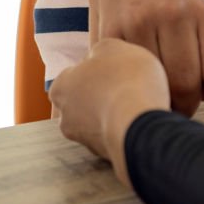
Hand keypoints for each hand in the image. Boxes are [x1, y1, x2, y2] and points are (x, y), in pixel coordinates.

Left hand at [49, 39, 169, 187]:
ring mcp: (84, 140)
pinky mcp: (104, 156)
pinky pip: (116, 138)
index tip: (118, 68)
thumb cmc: (126, 80)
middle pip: (86, 100)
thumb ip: (101, 49)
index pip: (74, 75)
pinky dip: (126, 131)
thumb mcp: (114, 47)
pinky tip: (143, 121)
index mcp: (61, 87)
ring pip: (100, 122)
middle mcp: (65, 117)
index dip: (98, 69)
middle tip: (129, 85)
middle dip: (103, 95)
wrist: (140, 124)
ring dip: (114, 114)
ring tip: (139, 105)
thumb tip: (98, 56)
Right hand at [88, 0, 203, 130]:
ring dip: (155, 100)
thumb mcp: (196, 16)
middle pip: (185, 82)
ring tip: (154, 102)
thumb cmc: (171, 1)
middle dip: (184, 108)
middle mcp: (174, 14)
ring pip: (153, 80)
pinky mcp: (111, 29)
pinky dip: (127, 88)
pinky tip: (128, 90)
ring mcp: (141, 20)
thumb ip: (203, 53)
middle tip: (178, 115)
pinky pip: (123, 71)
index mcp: (202, 14)